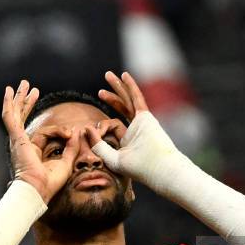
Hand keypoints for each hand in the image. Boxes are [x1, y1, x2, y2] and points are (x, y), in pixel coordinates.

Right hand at [2, 80, 78, 202]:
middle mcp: (22, 144)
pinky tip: (11, 91)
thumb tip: (78, 132)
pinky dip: (11, 103)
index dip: (60, 130)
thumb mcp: (66, 161)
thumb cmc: (49, 182)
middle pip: (24, 118)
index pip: (47, 133)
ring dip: (21, 98)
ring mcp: (17, 140)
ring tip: (24, 84)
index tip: (71, 133)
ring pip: (17, 114)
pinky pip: (11, 117)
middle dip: (27, 102)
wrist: (38, 189)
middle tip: (31, 88)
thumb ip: (71, 147)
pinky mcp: (17, 138)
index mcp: (33, 151)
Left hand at [88, 72, 179, 189]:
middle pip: (122, 108)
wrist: (158, 168)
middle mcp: (135, 129)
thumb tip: (86, 128)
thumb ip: (99, 145)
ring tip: (107, 75)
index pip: (113, 126)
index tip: (87, 128)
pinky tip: (124, 75)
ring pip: (127, 100)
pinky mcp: (146, 116)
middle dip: (111, 96)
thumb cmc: (138, 168)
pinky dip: (130, 86)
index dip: (100, 126)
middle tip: (100, 89)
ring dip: (118, 87)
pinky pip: (136, 98)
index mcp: (127, 141)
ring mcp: (141, 121)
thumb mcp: (112, 158)